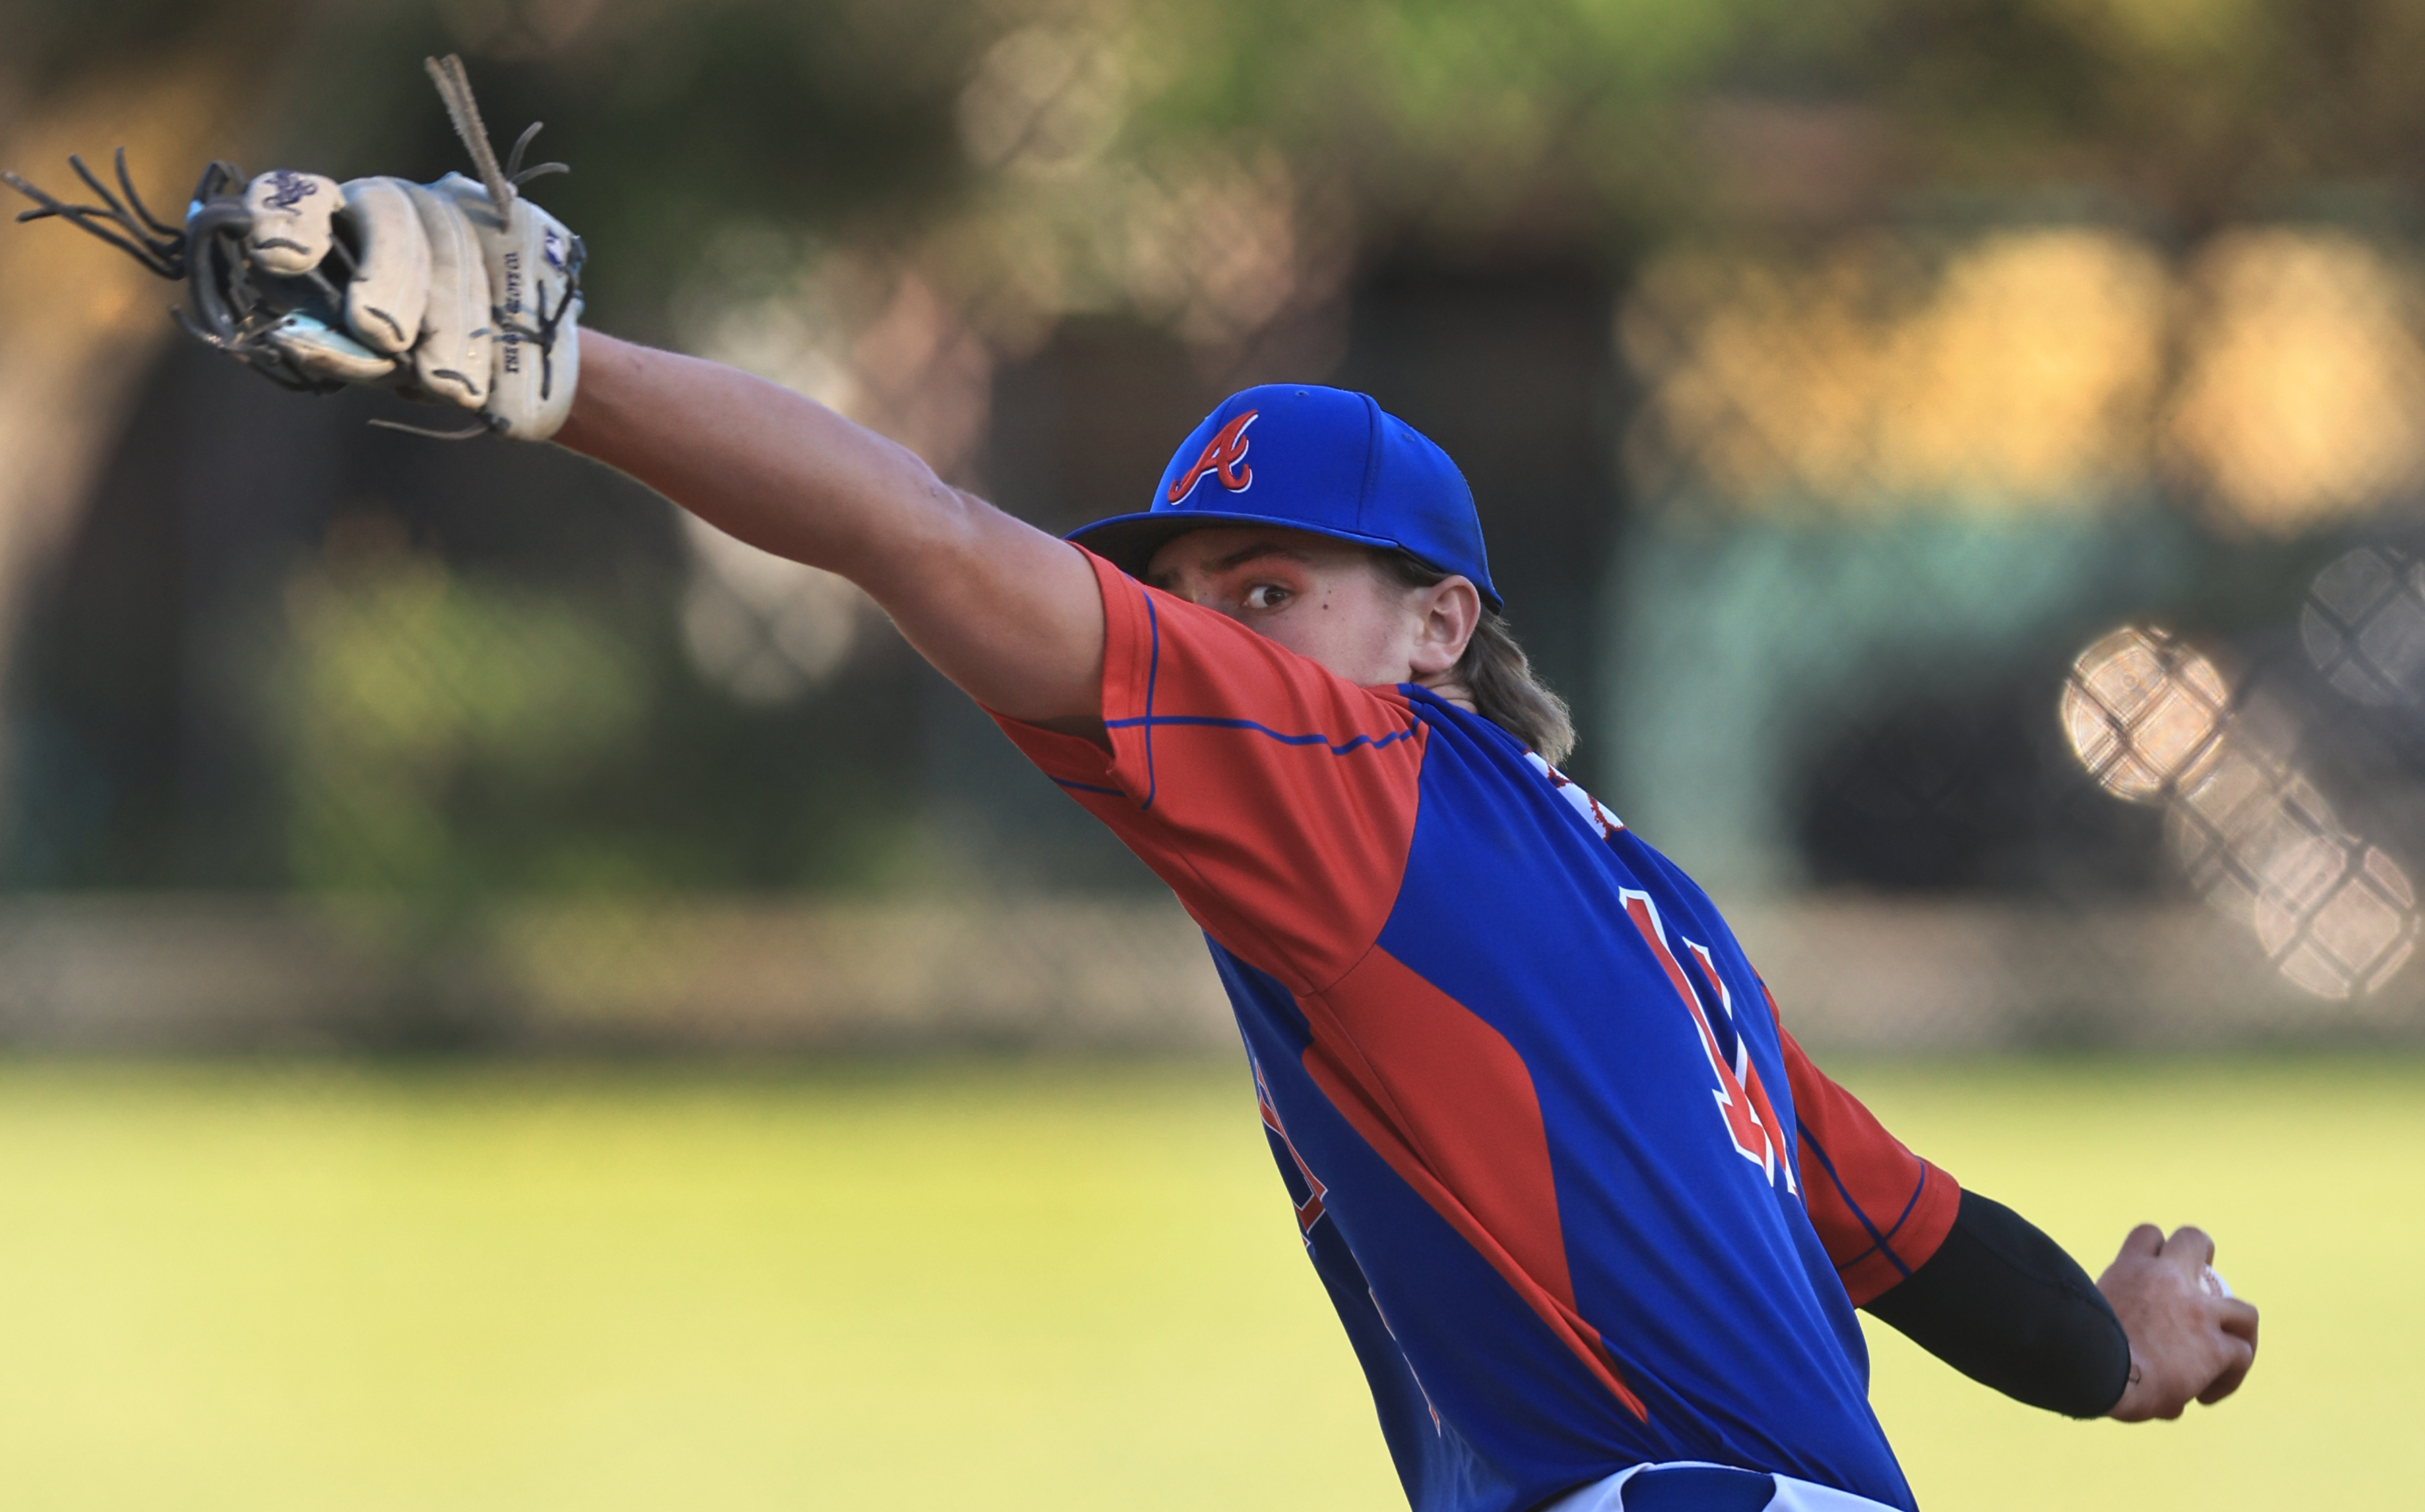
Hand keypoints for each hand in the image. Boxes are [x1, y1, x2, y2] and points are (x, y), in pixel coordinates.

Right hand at [2096, 1223, 2258, 1419]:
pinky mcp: (2216, 1346)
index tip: (2155, 1280)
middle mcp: (2167, 1279)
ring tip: (2225, 1360)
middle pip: (2195, 1241)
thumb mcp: (2091, 1323)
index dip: (2157, 1252)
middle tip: (2202, 1294)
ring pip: (2245, 1312)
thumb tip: (2124, 1367)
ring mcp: (2198, 1311)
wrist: (2094, 1371)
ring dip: (2238, 1336)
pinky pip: (2241, 1356)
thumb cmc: (2080, 1354)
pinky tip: (2205, 1397)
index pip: (2148, 1237)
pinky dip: (2228, 1378)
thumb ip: (2116, 1336)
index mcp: (2129, 1270)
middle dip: (2204, 1260)